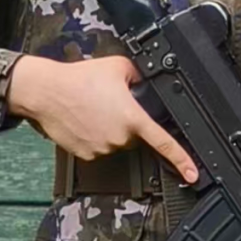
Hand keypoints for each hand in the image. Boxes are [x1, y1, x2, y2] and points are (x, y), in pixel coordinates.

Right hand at [5, 54, 197, 181]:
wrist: (48, 92)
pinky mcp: (87, 155)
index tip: (193, 173)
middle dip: (129, 122)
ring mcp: (102, 149)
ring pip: (117, 142)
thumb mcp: (120, 66)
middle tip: (111, 104)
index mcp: (132, 118)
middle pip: (136, 136)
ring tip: (95, 110)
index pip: (163, 142)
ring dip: (111, 129)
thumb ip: (141, 76)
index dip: (181, 159)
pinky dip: (97, 136)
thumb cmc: (80, 79)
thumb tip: (150, 81)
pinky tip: (86, 120)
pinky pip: (100, 148)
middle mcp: (119, 137)